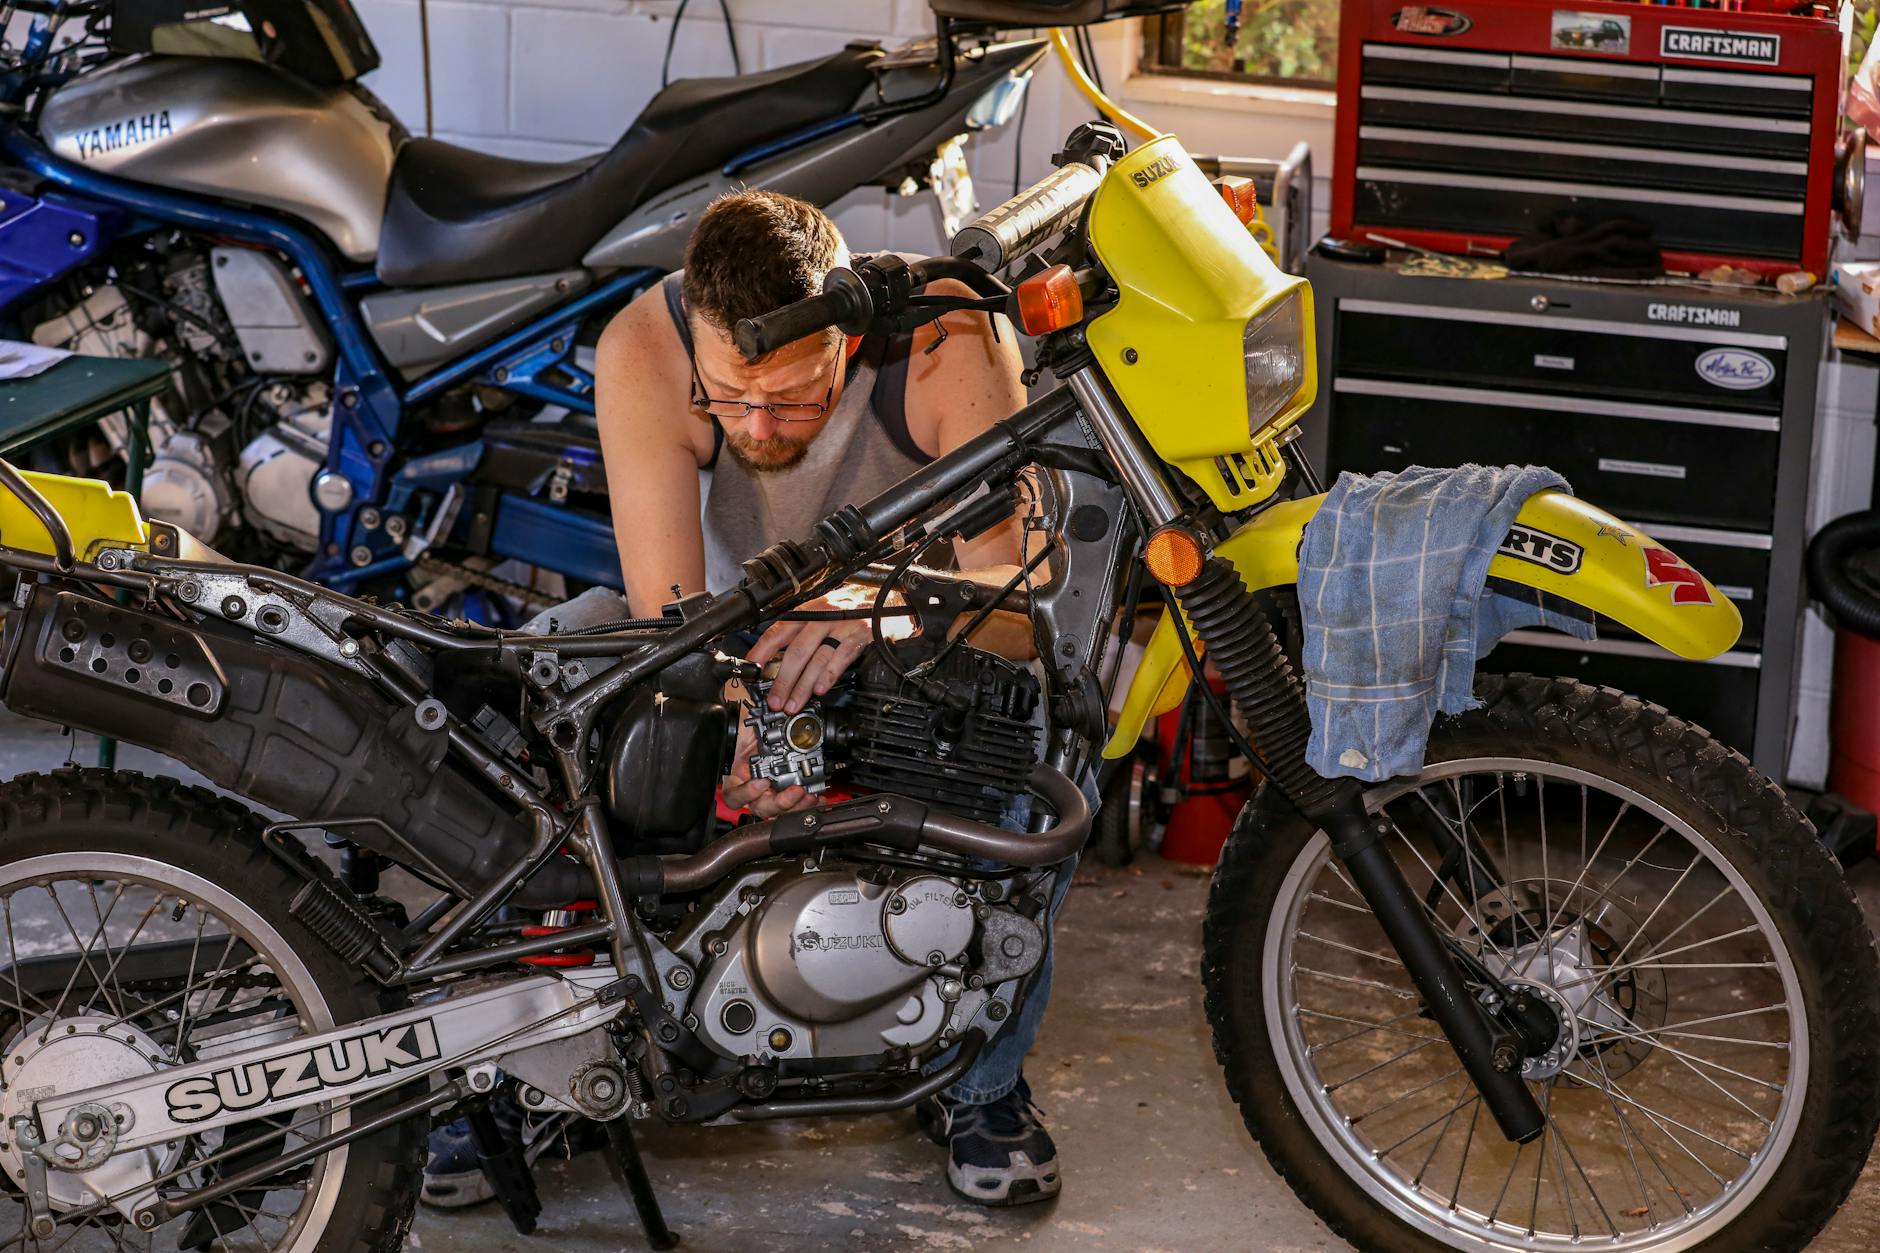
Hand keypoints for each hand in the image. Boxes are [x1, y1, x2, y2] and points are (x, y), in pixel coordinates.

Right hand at [721, 723, 816, 816]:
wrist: (763, 735)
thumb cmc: (751, 733)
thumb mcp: (749, 727)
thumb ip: (753, 725)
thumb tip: (762, 713)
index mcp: (738, 779)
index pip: (735, 795)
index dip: (747, 793)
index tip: (762, 782)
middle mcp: (754, 792)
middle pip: (762, 808)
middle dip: (780, 802)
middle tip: (795, 791)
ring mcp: (770, 796)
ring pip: (780, 811)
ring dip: (796, 805)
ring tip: (810, 796)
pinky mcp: (787, 796)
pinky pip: (796, 806)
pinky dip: (807, 804)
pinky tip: (817, 799)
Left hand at [745, 607, 873, 713]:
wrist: (887, 600)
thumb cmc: (852, 609)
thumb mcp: (824, 613)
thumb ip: (803, 632)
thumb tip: (778, 659)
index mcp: (809, 611)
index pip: (779, 630)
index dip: (762, 650)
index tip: (751, 670)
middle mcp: (823, 617)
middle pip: (797, 650)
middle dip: (783, 679)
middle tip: (775, 700)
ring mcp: (842, 627)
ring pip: (817, 658)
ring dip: (803, 685)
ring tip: (794, 703)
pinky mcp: (860, 636)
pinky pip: (841, 657)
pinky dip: (829, 674)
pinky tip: (821, 689)